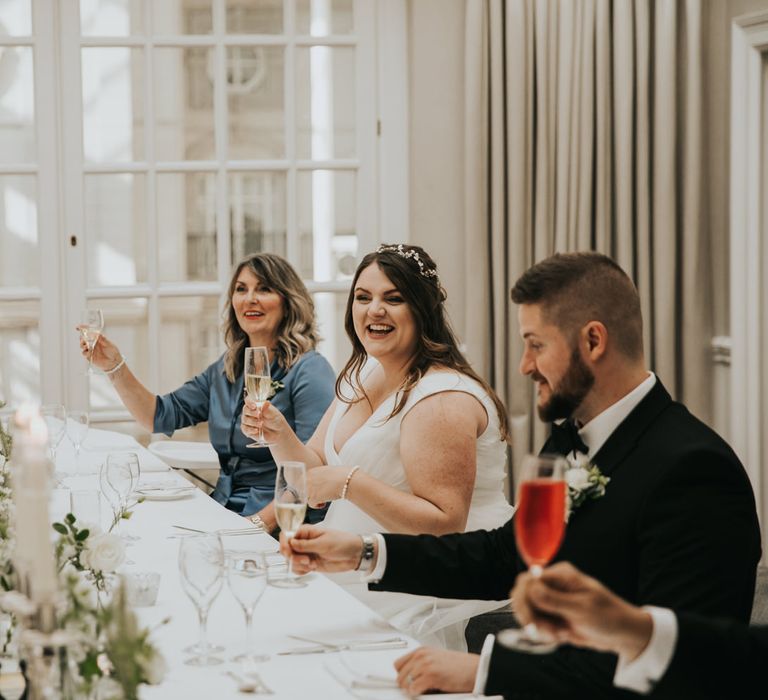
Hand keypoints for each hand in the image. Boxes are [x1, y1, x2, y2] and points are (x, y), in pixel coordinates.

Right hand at [76, 326, 121, 371]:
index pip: (89, 332)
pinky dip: (85, 352)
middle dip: (81, 338)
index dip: (83, 329)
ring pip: (82, 346)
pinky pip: (84, 353)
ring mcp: (91, 350)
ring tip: (86, 346)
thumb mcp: (109, 344)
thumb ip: (102, 339)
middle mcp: (93, 343)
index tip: (78, 327)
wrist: (114, 362)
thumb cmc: (113, 352)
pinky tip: (89, 352)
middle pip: (83, 339)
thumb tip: (95, 333)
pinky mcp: (90, 356)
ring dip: (82, 345)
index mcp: (98, 339)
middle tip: (84, 340)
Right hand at [241, 400, 291, 443]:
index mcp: (256, 404)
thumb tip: (266, 402)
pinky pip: (245, 429)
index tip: (254, 406)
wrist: (278, 432)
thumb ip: (267, 409)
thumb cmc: (275, 420)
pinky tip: (257, 430)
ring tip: (261, 423)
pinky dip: (251, 429)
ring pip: (245, 419)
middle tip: (259, 415)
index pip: (248, 400)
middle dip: (252, 412)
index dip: (250, 402)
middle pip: (245, 409)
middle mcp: (250, 412)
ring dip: (253, 421)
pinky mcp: (247, 430)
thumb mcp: (273, 414)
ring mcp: (247, 421)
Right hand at [279, 525, 363, 573]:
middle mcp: (304, 542)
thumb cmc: (343, 543)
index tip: (289, 552)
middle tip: (306, 560)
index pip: (287, 535)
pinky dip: (302, 571)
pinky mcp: (310, 563)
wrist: (354, 555)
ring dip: (298, 565)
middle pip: (286, 550)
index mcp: (306, 531)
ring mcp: (306, 553)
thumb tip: (290, 543)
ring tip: (312, 564)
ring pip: (291, 561)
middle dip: (293, 557)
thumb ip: (306, 545)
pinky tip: (312, 568)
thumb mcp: (324, 543)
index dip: (285, 544)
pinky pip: (298, 568)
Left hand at [306, 465, 347, 506]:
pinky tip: (324, 503)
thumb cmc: (342, 474)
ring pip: (306, 497)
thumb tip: (323, 480)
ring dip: (314, 499)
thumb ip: (322, 475)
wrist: (347, 480)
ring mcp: (310, 488)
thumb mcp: (329, 470)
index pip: (302, 481)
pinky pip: (311, 504)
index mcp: (311, 471)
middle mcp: (308, 479)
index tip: (314, 489)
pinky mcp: (314, 497)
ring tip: (323, 499)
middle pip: (302, 490)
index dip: (308, 487)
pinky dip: (317, 506)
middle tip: (318, 495)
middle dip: (309, 493)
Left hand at [394, 647, 477, 695]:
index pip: (398, 664)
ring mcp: (425, 664)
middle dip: (406, 685)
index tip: (404, 682)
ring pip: (405, 683)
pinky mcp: (431, 675)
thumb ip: (422, 665)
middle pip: (400, 675)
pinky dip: (417, 694)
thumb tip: (409, 679)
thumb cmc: (459, 667)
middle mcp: (422, 655)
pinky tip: (428, 692)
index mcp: (422, 651)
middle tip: (417, 689)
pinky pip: (413, 689)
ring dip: (412, 690)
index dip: (402, 675)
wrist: (475, 669)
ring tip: (424, 690)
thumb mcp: (436, 660)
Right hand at [511, 562, 652, 660]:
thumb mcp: (582, 609)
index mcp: (560, 575)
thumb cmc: (609, 616)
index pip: (527, 581)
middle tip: (544, 632)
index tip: (530, 621)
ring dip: (538, 627)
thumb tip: (529, 588)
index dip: (523, 600)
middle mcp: (553, 585)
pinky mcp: (553, 615)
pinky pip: (537, 623)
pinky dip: (544, 633)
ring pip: (528, 611)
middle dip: (529, 616)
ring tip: (559, 634)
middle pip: (523, 595)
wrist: (622, 634)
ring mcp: (552, 601)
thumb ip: (554, 600)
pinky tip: (561, 635)